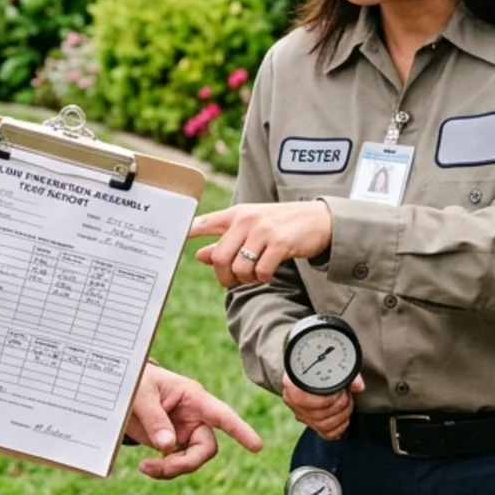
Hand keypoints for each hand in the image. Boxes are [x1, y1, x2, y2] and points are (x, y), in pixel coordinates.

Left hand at [126, 364, 265, 479]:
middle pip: (206, 448)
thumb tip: (167, 446)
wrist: (119, 390)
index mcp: (194, 398)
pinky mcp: (171, 443)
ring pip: (191, 460)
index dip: (240, 430)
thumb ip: (155, 419)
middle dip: (186, 463)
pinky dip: (162, 470)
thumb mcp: (141, 395)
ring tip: (146, 467)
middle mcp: (194, 416)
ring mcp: (183, 432)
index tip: (256, 446)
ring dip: (170, 470)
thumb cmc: (135, 381)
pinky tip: (146, 467)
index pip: (222, 415)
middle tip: (162, 468)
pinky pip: (175, 464)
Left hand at [189, 201, 332, 288]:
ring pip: (239, 267)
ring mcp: (264, 231)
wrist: (319, 219)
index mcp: (236, 214)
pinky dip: (262, 278)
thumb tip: (199, 256)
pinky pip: (261, 271)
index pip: (204, 222)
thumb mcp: (251, 228)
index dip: (187, 232)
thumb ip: (225, 241)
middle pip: (219, 257)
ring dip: (245, 279)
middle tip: (235, 280)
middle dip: (225, 276)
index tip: (175, 239)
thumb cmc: (281, 224)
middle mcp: (247, 219)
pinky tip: (268, 273)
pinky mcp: (280, 243)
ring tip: (255, 275)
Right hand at [283, 373, 362, 440]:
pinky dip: (340, 428)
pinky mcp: (311, 424)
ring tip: (347, 403)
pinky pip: (327, 434)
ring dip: (342, 416)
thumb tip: (359, 387)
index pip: (304, 401)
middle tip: (346, 395)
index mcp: (291, 386)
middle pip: (318, 415)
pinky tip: (345, 417)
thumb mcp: (331, 364)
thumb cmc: (319, 366)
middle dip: (339, 406)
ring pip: (324, 426)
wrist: (310, 368)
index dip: (327, 400)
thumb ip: (346, 373)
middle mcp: (293, 403)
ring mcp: (301, 415)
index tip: (339, 391)